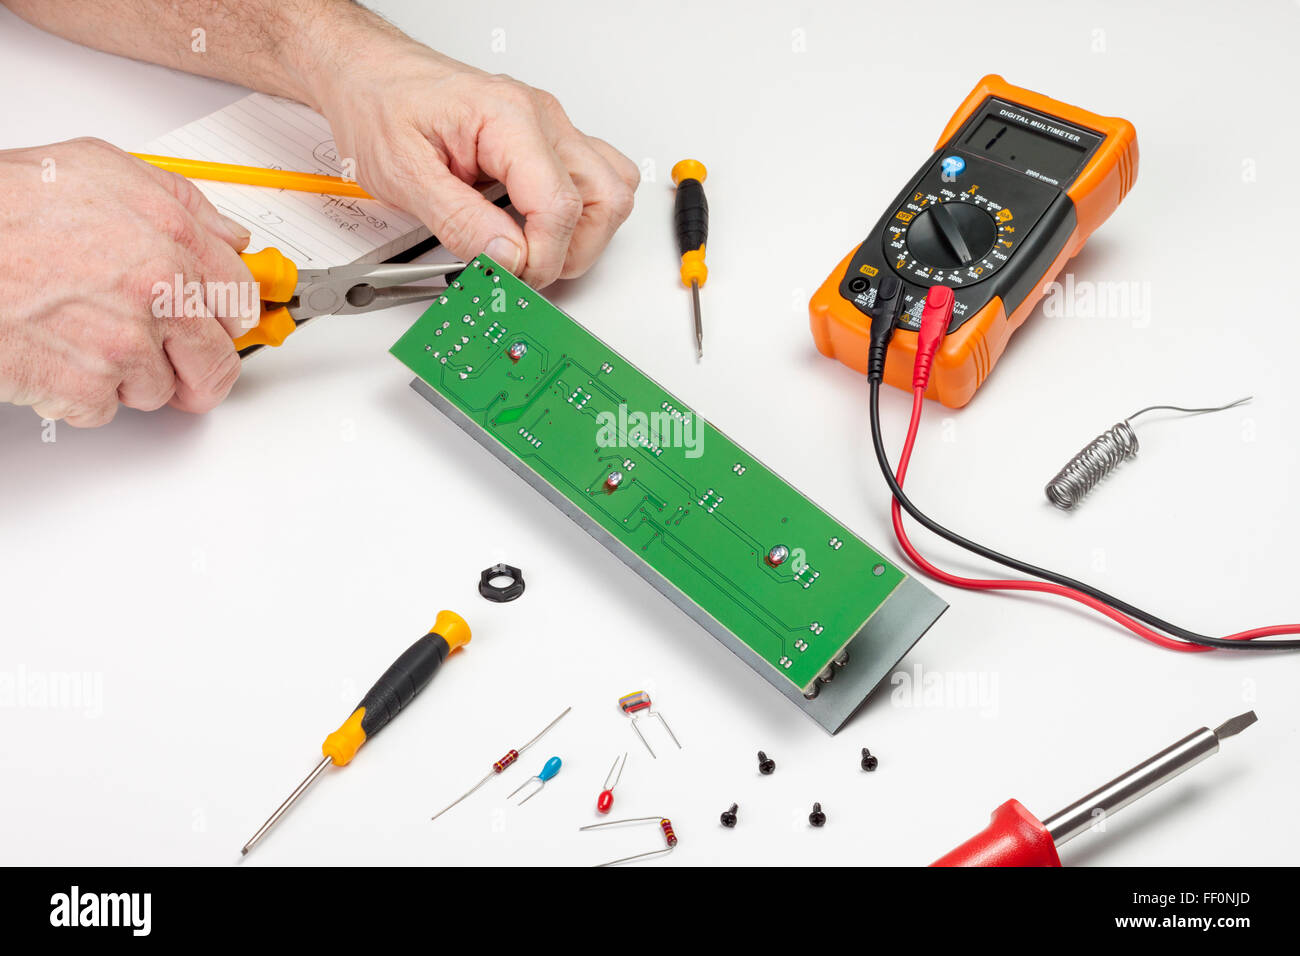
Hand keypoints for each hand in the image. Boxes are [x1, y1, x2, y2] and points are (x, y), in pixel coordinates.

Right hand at [0, 138, 253, 426]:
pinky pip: (104, 411)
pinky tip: (53, 357)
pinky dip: (79, 396)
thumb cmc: (2, 206)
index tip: (226, 330)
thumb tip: (230, 238)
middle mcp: (157, 291)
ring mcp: (123, 344)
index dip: (230, 320)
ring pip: (157, 390)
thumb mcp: (99, 168)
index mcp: (171, 236)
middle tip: (180, 370)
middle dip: (197, 370)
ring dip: (127, 377)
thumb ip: (181, 203)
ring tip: (82, 339)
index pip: (241, 299)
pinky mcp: (84, 388)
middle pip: (216, 361)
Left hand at [313, 40, 638, 287]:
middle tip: (525, 269)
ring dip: (583, 235)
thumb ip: (458, 220)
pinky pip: (595, 181)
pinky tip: (538, 226)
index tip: (510, 276)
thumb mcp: (402, 173)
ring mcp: (552, 129)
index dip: (540, 256)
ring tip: (534, 251)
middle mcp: (542, 119)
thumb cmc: (380, 107)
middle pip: (605, 199)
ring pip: (612, 191)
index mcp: (508, 118)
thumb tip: (506, 258)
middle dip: (571, 251)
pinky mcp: (548, 142)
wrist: (369, 75)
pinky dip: (579, 215)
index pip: (560, 204)